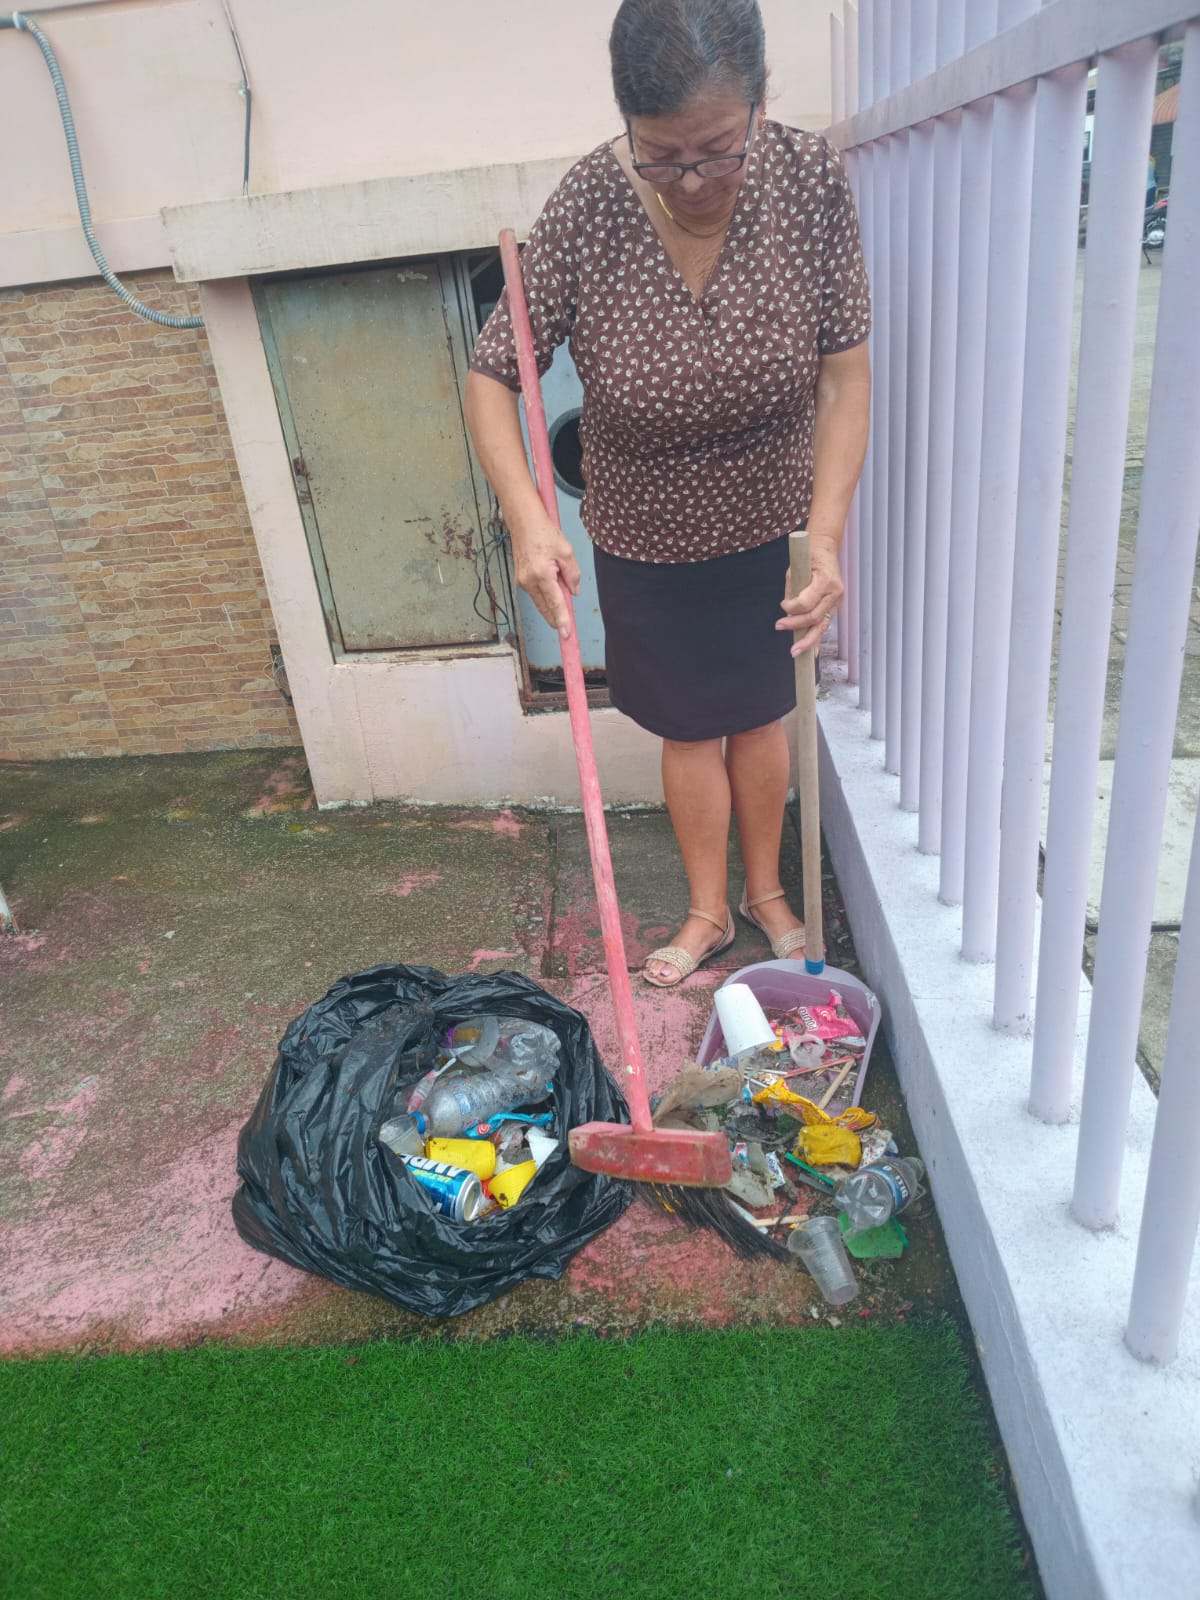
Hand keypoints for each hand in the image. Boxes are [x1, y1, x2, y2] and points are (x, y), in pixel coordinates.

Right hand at [509, 504, 582, 637]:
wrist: (524, 522)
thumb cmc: (545, 533)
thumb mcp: (566, 551)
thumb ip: (572, 575)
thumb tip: (573, 593)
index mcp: (542, 575)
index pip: (555, 604)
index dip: (562, 620)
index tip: (566, 635)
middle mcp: (529, 582)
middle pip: (546, 608)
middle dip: (557, 618)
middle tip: (567, 630)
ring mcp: (522, 582)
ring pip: (541, 602)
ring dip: (552, 606)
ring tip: (562, 601)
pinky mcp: (521, 580)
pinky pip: (536, 594)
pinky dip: (546, 597)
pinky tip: (553, 590)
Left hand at [776, 535, 843, 656]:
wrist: (825, 550)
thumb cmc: (808, 559)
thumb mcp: (795, 570)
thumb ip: (792, 591)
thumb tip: (787, 613)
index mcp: (825, 580)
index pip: (806, 602)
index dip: (792, 607)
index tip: (782, 604)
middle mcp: (835, 593)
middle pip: (814, 617)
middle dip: (796, 626)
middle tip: (779, 627)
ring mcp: (837, 601)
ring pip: (821, 626)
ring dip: (807, 640)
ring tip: (795, 651)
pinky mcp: (834, 607)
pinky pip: (825, 626)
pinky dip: (817, 639)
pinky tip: (812, 653)